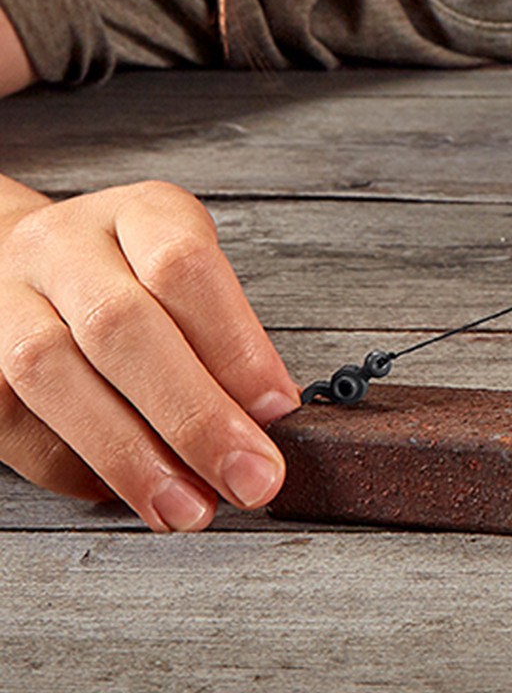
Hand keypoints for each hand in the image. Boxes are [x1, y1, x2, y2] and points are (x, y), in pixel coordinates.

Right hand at [0, 179, 300, 529]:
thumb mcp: (184, 270)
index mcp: (137, 212)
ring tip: (189, 507)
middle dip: (192, 414)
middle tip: (248, 477)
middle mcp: (63, 246)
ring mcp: (3, 302)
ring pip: (53, 376)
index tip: (276, 410)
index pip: (185, 265)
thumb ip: (219, 331)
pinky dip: (75, 467)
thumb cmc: (126, 274)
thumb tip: (264, 419)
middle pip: (121, 326)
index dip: (233, 342)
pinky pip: (14, 422)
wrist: (15, 262)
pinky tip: (126, 493)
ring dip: (130, 455)